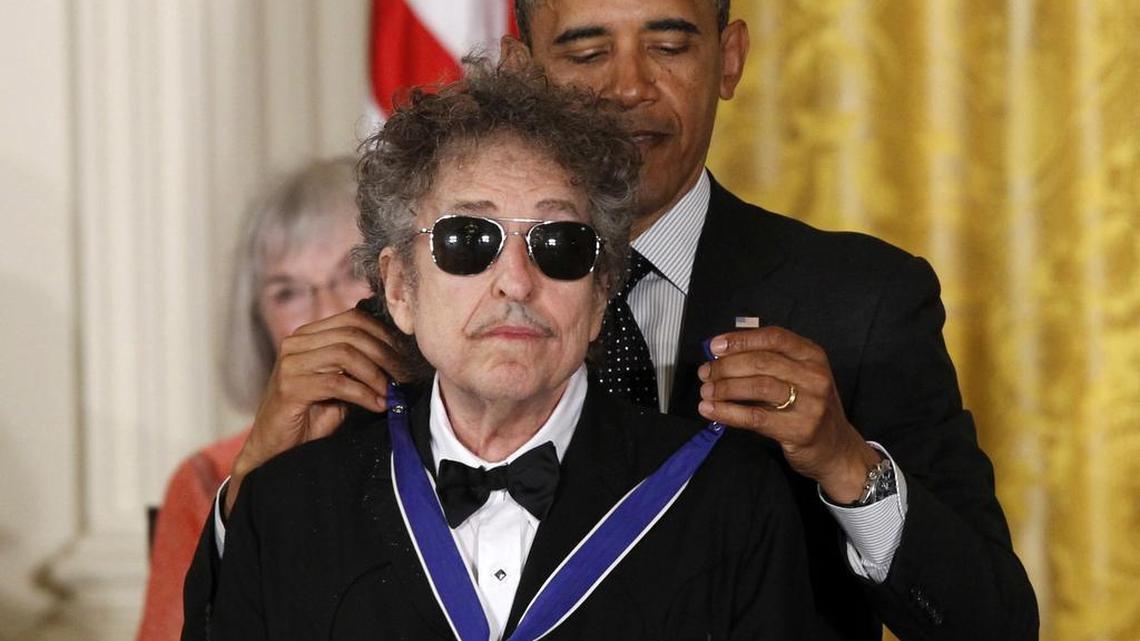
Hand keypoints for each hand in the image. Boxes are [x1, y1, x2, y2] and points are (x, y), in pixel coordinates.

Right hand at [226, 309, 413, 515]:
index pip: (354, 318)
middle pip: (353, 334)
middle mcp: (296, 342)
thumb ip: (360, 366)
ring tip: (392, 393)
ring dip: (376, 375)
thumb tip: (400, 359)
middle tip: (406, 377)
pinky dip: (363, 394)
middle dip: (386, 355)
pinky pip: (336, 382)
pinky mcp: (289, 386)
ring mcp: (290, 363)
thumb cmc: (311, 415)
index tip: (406, 357)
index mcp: (309, 335)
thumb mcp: (341, 384)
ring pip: (345, 354)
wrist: (276, 447)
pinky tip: (377, 405)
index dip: (384, 335)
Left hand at [697, 327, 880, 502]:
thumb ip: (769, 361)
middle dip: (726, 366)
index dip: (741, 339)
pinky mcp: (800, 429)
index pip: (773, 337)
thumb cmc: (810, 408)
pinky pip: (756, 417)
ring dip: (725, 388)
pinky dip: (728, 412)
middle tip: (706, 373)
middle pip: (761, 361)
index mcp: (812, 356)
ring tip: (707, 391)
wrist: (836, 449)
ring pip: (758, 386)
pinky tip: (712, 410)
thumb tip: (725, 351)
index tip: (715, 346)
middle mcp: (814, 376)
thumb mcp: (799, 376)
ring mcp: (811, 403)